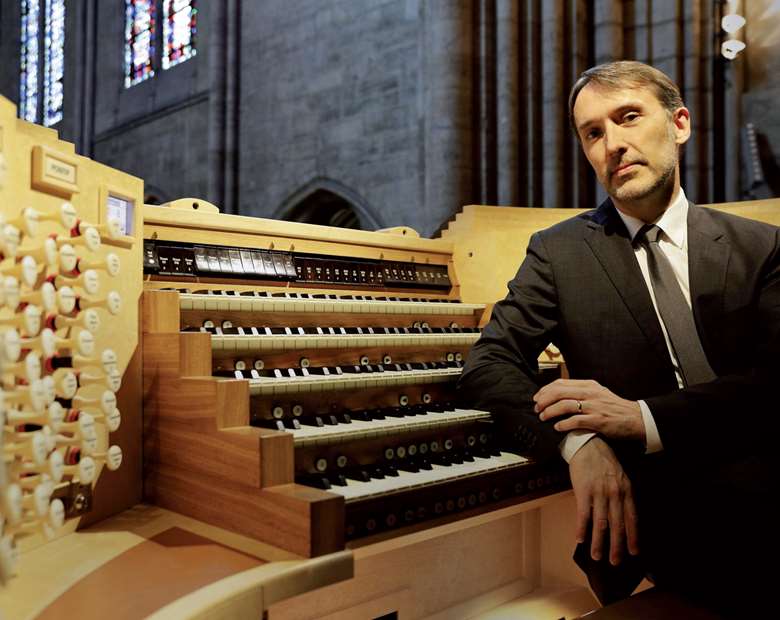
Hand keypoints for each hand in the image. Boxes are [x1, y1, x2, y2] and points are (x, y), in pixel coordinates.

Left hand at [534, 378, 645, 441]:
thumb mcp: (598, 393)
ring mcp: (594, 407)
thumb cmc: (614, 407)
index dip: (545, 390)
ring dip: (550, 412)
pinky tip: (557, 428)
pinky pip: (575, 421)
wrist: (636, 418)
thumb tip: (559, 394)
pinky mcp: (597, 421)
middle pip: (559, 392)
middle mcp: (590, 393)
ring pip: (564, 406)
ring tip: (543, 417)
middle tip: (537, 408)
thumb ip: (581, 391)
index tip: (537, 398)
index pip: (561, 383)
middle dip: (544, 400)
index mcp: (588, 385)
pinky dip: (563, 424)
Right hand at [569, 436, 638, 564]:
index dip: (633, 537)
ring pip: (601, 523)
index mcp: (626, 490)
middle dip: (617, 546)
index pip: (632, 519)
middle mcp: (615, 494)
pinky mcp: (584, 491)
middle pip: (617, 525)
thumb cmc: (602, 460)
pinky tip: (580, 538)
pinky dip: (582, 528)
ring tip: (597, 556)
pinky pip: (584, 514)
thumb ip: (621, 495)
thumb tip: (621, 514)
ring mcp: (599, 493)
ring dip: (599, 542)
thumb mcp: (619, 476)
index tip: (634, 552)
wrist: (587, 443)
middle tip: (615, 561)